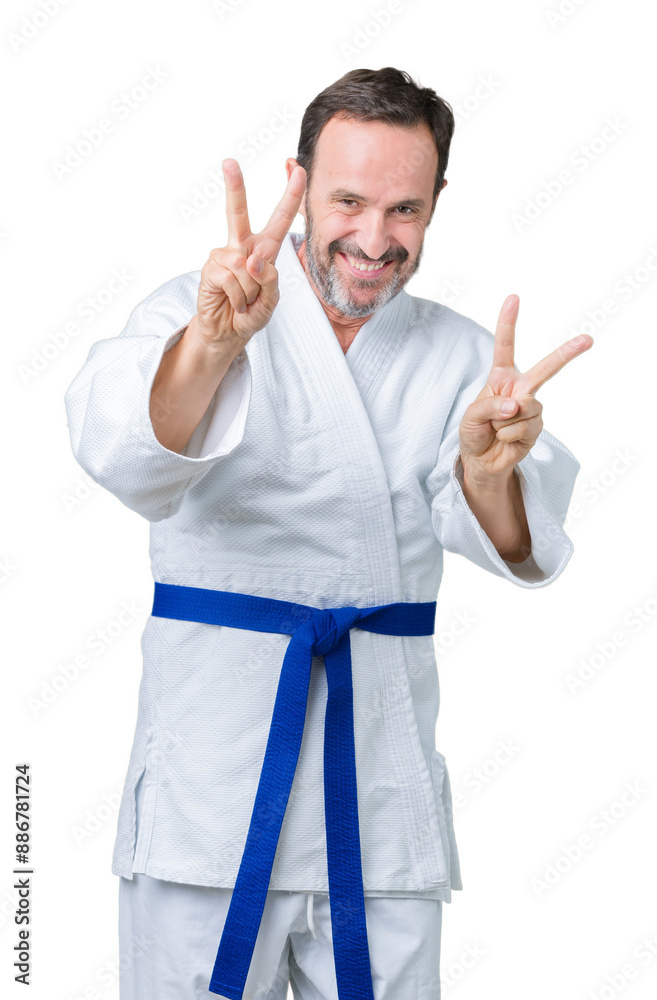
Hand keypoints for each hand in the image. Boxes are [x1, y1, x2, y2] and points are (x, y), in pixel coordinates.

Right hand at [191, 158, 305, 351]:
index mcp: (265, 249)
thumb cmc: (252, 312)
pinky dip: (238, 297)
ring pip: (246, 267)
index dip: (291, 195)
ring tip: (244, 301)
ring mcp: (224, 256)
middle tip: (229, 162)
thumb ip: (269, 280)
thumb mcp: (272, 299)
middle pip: (238, 212)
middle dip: (234, 186)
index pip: (280, 218)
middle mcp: (243, 246)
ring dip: (250, 292)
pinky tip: (234, 302)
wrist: (229, 331)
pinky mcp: (211, 269)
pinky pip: (232, 279)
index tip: (298, 169)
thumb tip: (250, 260)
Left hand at [458, 294, 592, 481]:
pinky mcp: (536, 428)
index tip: (513, 297)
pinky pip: (523, 427)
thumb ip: (489, 406)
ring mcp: (531, 408)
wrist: (481, 460)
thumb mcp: (471, 417)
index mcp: (501, 378)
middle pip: (545, 369)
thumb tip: (516, 406)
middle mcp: (520, 389)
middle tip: (588, 338)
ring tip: (496, 430)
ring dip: (502, 422)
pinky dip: (508, 436)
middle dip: (567, 353)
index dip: (508, 322)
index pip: (505, 347)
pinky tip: (505, 440)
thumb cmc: (474, 433)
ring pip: (524, 408)